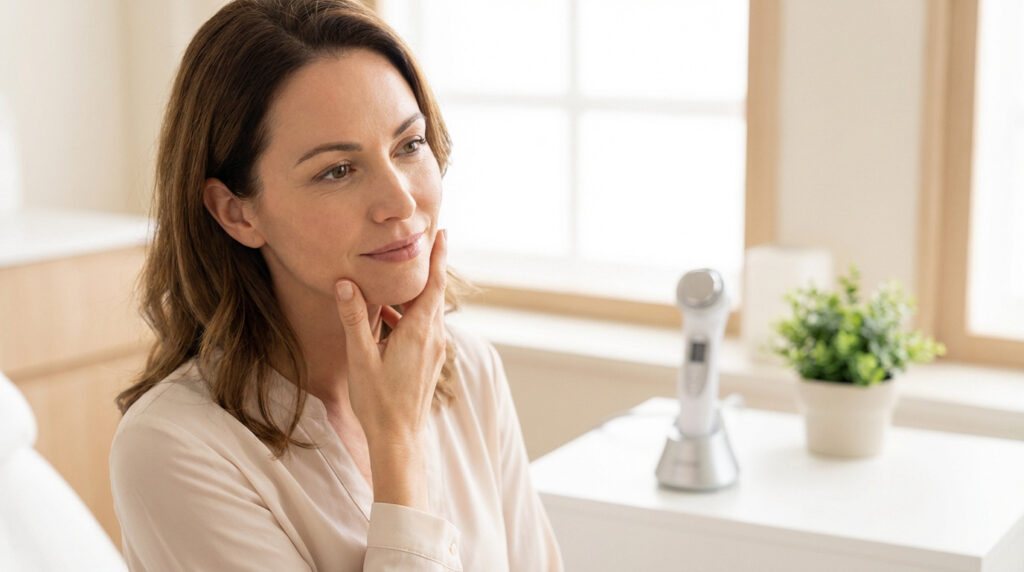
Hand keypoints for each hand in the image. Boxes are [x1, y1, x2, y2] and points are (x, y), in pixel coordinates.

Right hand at [333, 229, 446, 506]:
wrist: (398, 439)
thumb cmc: (378, 401)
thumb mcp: (360, 357)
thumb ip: (354, 318)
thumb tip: (345, 283)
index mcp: (421, 331)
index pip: (434, 283)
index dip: (438, 256)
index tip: (442, 232)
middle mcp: (434, 337)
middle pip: (433, 293)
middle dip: (425, 268)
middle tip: (415, 243)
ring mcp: (434, 351)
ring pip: (427, 311)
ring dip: (412, 294)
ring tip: (393, 279)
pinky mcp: (429, 361)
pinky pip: (423, 328)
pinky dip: (409, 314)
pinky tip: (387, 317)